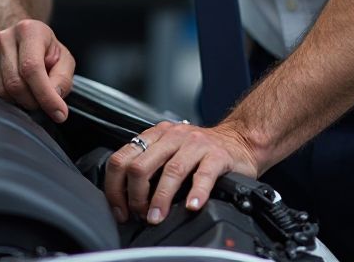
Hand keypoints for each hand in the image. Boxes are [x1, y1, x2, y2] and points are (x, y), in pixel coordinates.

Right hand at [0, 18, 74, 121]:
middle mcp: (4, 39)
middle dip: (33, 101)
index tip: (59, 114)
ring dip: (19, 103)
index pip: (32, 68)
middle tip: (43, 101)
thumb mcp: (63, 59)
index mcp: (28, 30)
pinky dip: (4, 103)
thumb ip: (62, 78)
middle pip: (15, 83)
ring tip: (30, 94)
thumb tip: (54, 98)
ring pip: (1, 92)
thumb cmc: (46, 52)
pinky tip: (16, 96)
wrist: (22, 41)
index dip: (46, 95)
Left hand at [104, 120, 259, 224]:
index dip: (115, 187)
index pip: (122, 158)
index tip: (120, 209)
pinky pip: (204, 174)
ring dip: (161, 199)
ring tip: (157, 217)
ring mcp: (196, 144)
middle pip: (141, 166)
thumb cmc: (200, 150)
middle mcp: (172, 136)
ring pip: (171, 171)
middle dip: (135, 196)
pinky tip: (192, 206)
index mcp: (155, 136)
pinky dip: (196, 192)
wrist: (238, 140)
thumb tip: (125, 199)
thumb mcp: (168, 150)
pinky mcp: (217, 155)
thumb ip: (149, 165)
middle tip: (140, 215)